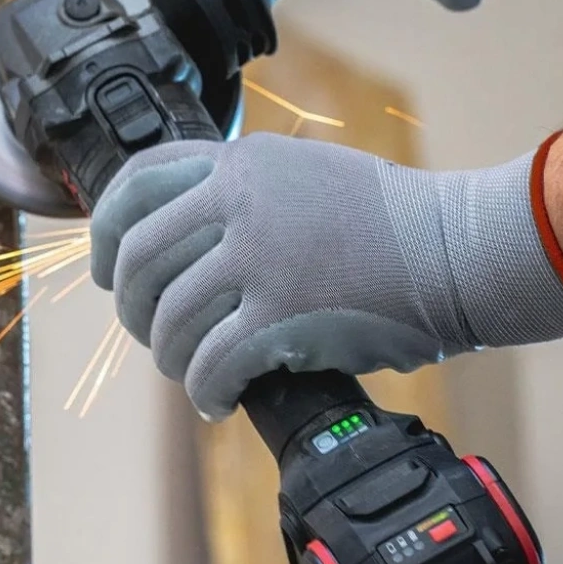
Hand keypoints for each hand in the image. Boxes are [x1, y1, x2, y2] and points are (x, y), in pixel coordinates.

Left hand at [90, 133, 562, 419]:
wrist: (457, 249)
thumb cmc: (391, 220)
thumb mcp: (307, 175)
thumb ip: (246, 191)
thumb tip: (188, 238)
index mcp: (242, 163)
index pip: (137, 181)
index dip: (105, 229)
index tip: (109, 270)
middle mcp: (240, 202)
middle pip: (140, 258)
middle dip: (133, 308)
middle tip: (151, 334)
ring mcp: (259, 257)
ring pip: (170, 319)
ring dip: (172, 357)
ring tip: (192, 371)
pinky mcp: (282, 316)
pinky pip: (211, 364)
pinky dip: (205, 391)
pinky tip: (218, 401)